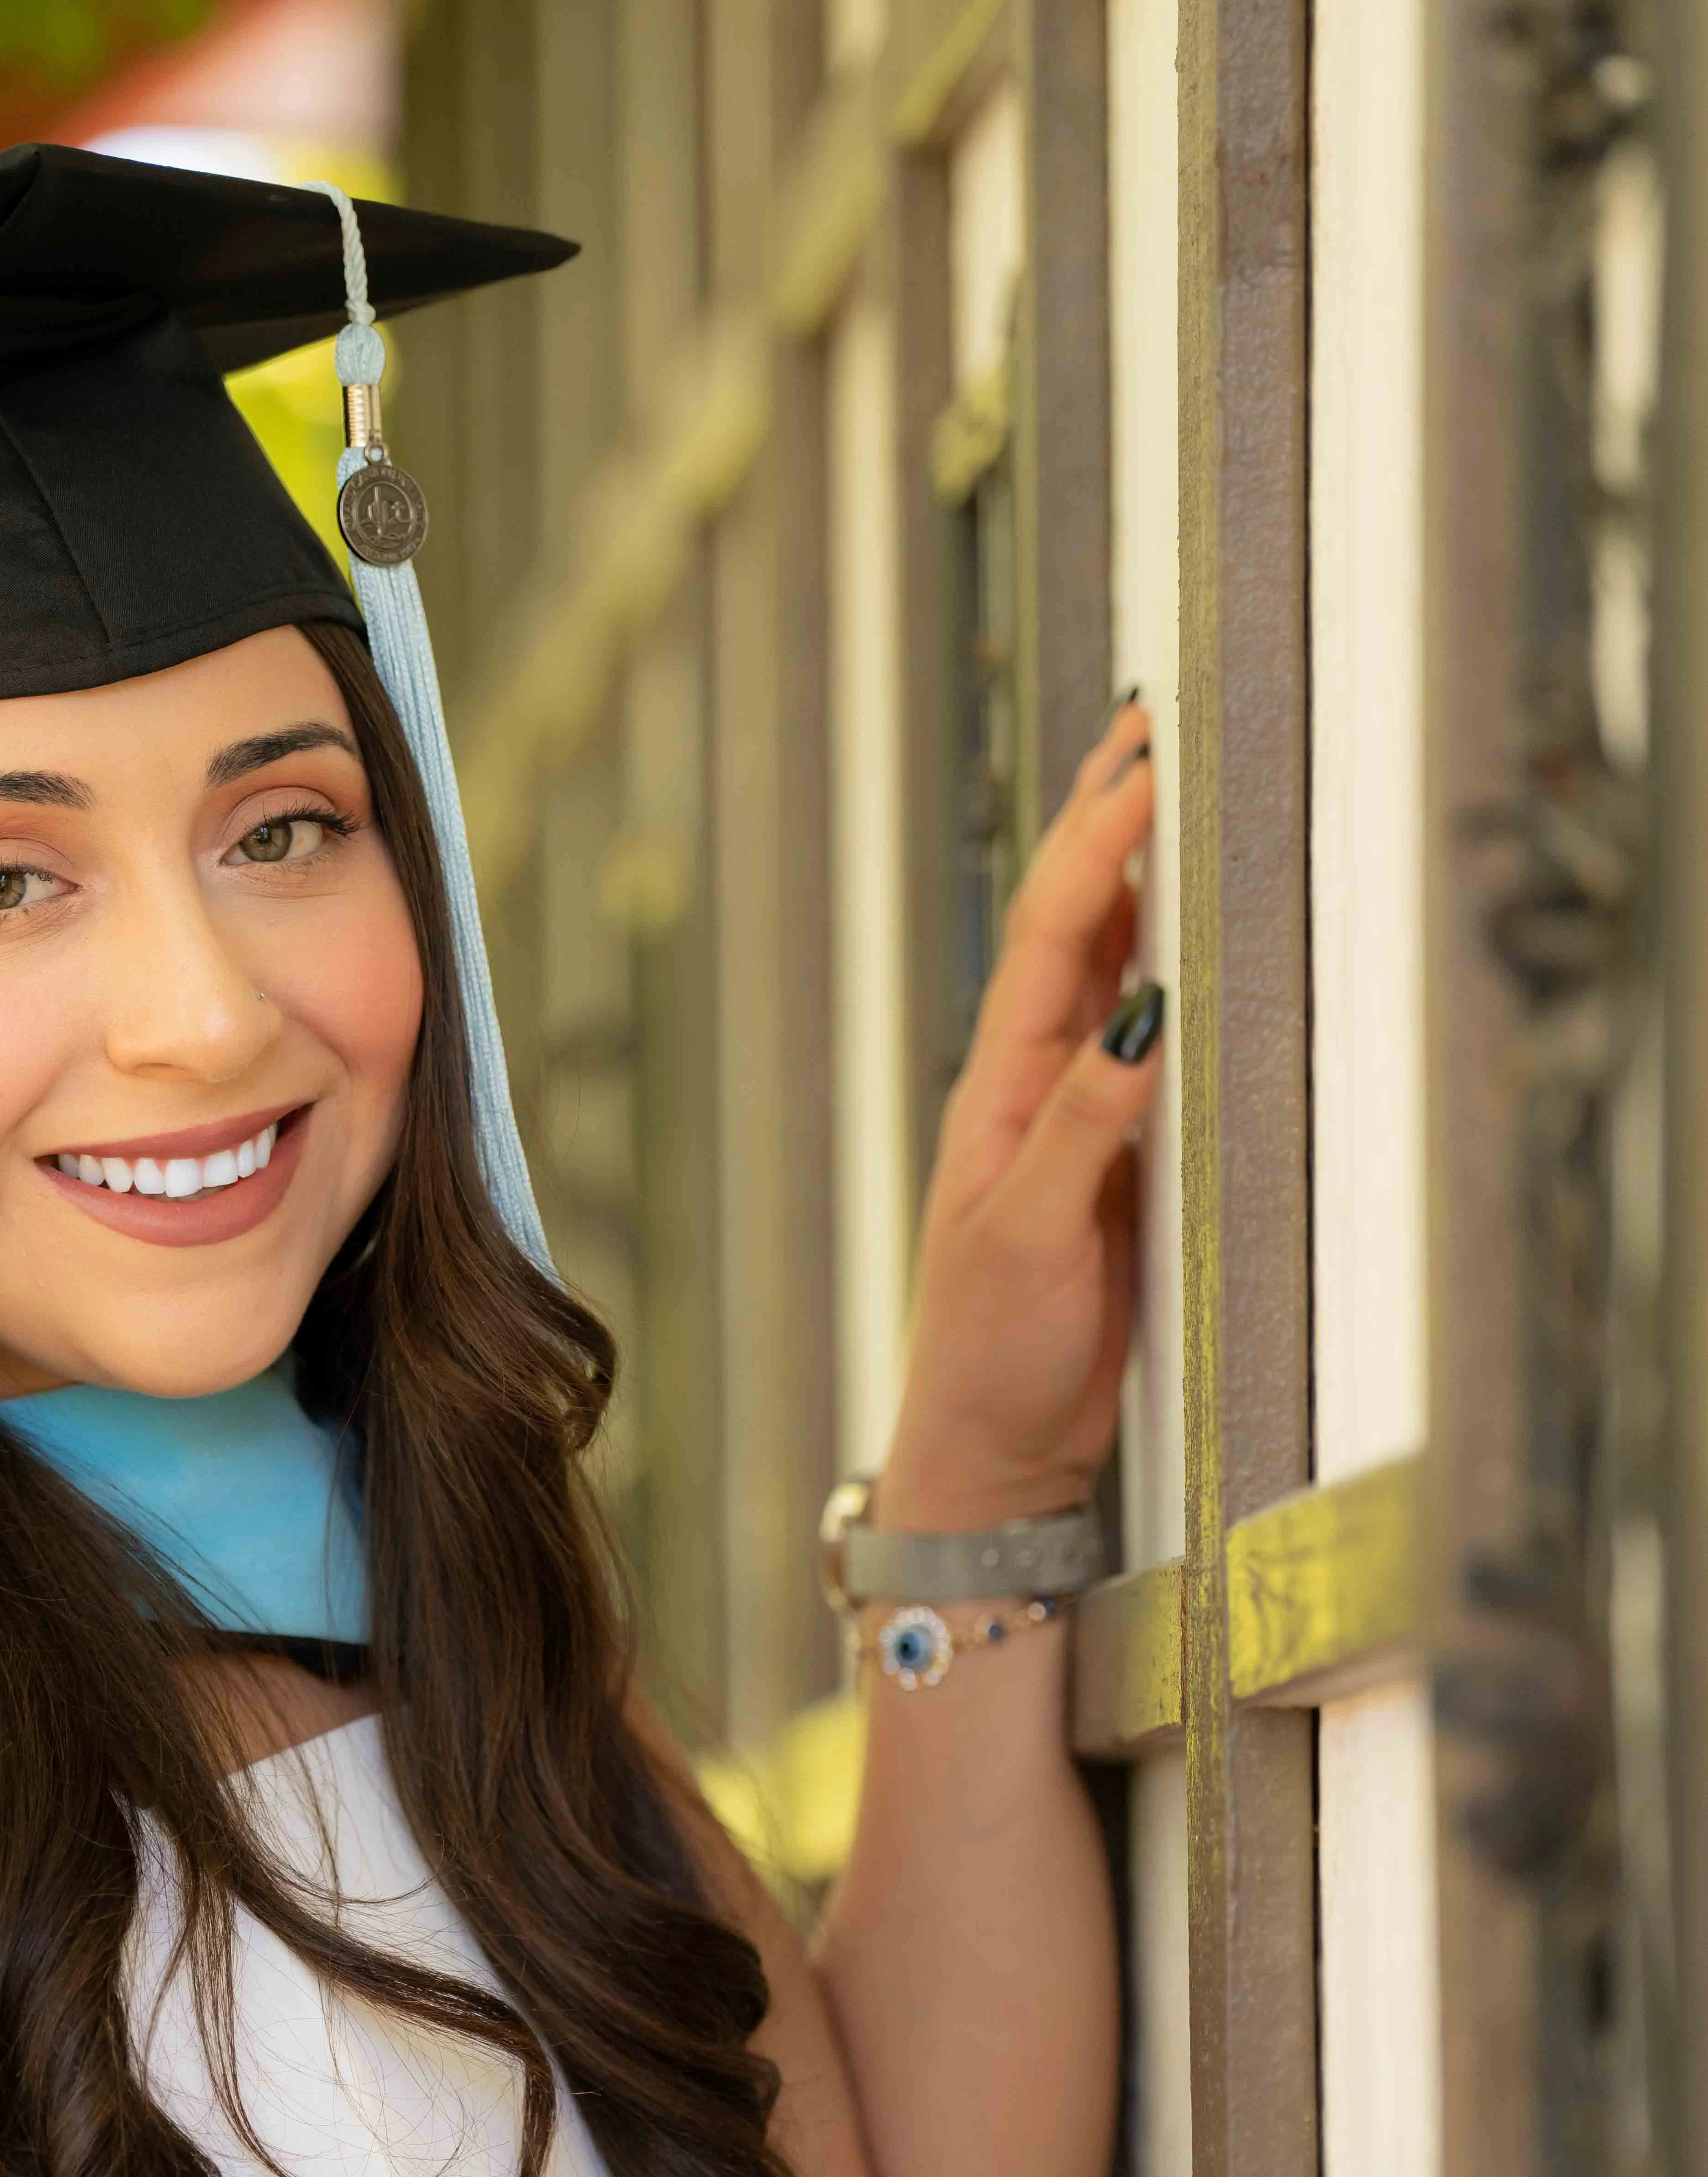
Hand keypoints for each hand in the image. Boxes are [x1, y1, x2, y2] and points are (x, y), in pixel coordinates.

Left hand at [879, 698, 1160, 1533]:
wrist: (992, 1451)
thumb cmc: (992, 1356)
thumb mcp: (1034, 1237)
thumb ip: (1087, 1126)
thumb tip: (1142, 1012)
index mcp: (1000, 1090)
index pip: (1056, 936)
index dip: (1097, 842)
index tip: (1141, 760)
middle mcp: (1034, 1087)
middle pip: (1075, 928)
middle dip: (1104, 827)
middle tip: (1146, 725)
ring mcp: (1075, 1120)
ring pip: (1107, 974)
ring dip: (1131, 881)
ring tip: (1160, 787)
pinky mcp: (1113, 1162)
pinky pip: (1141, 1042)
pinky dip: (1162, 970)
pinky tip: (1184, 929)